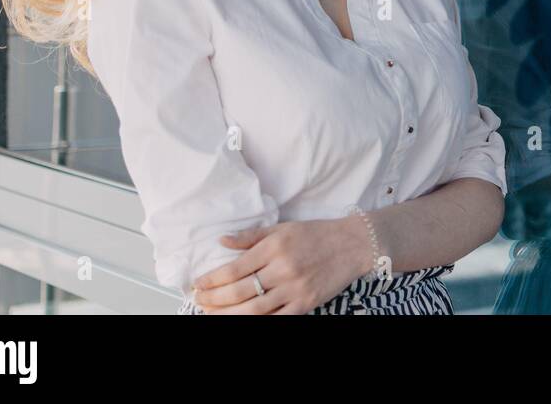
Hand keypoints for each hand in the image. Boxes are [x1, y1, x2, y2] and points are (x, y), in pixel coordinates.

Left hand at [190, 217, 370, 313]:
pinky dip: (258, 323)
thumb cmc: (316, 233)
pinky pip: (277, 319)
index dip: (212, 279)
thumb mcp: (282, 228)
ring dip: (229, 315)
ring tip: (213, 315)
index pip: (234, 268)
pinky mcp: (306, 303)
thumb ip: (251, 236)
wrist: (352, 244)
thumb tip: (222, 240)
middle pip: (239, 291)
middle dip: (214, 300)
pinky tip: (243, 321)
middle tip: (199, 302)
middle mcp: (283, 268)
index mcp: (275, 247)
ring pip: (254, 310)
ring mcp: (295, 288)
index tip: (198, 284)